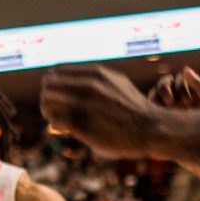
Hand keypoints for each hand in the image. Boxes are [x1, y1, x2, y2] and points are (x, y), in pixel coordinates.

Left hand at [41, 65, 164, 158]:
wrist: (152, 128)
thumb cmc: (133, 109)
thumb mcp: (117, 84)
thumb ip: (97, 81)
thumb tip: (76, 81)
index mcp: (96, 74)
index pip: (58, 72)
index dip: (55, 85)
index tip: (60, 96)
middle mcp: (89, 85)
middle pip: (49, 84)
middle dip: (49, 97)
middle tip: (55, 109)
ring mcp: (85, 104)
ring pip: (47, 100)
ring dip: (48, 110)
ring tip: (57, 119)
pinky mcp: (82, 123)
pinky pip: (55, 119)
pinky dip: (54, 123)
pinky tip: (63, 128)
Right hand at [149, 69, 199, 180]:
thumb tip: (185, 69)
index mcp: (189, 95)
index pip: (176, 81)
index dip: (179, 86)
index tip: (189, 101)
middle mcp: (177, 102)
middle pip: (162, 86)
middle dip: (164, 90)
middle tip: (172, 102)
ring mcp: (167, 115)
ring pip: (152, 99)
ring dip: (155, 101)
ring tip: (165, 110)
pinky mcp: (160, 128)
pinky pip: (148, 117)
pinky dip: (149, 115)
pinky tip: (157, 122)